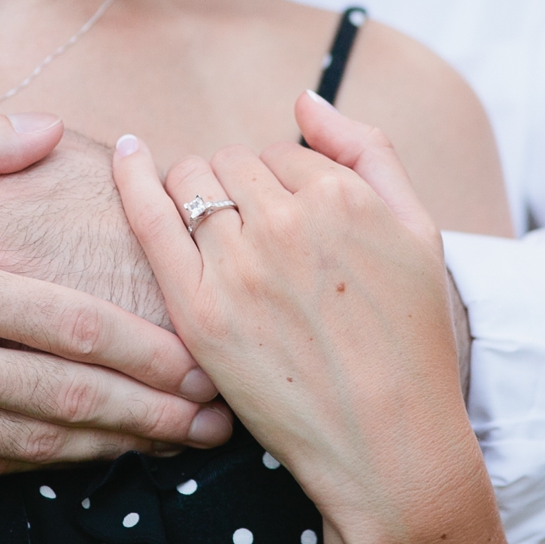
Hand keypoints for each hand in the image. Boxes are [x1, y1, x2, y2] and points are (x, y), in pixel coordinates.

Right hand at [0, 106, 229, 484]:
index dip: (146, 349)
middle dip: (153, 410)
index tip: (201, 357)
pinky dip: (39, 465)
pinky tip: (81, 456)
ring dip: (110, 448)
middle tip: (220, 416)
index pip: (69, 326)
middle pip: (69, 397)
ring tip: (174, 445)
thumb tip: (48, 132)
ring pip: (32, 444)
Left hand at [112, 90, 476, 543]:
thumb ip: (365, 148)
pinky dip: (133, 177)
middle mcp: (287, 222)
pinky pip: (150, 219)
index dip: (284, 186)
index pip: (283, 152)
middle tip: (259, 246)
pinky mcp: (200, 314)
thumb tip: (303, 98)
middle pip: (233, 162)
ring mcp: (239, 268)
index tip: (294, 230)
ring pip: (192, 182)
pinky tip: (126, 151)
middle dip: (240, 186)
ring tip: (217, 237)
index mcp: (341, 196)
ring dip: (198, 193)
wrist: (392, 445)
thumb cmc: (411, 338)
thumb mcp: (418, 229)